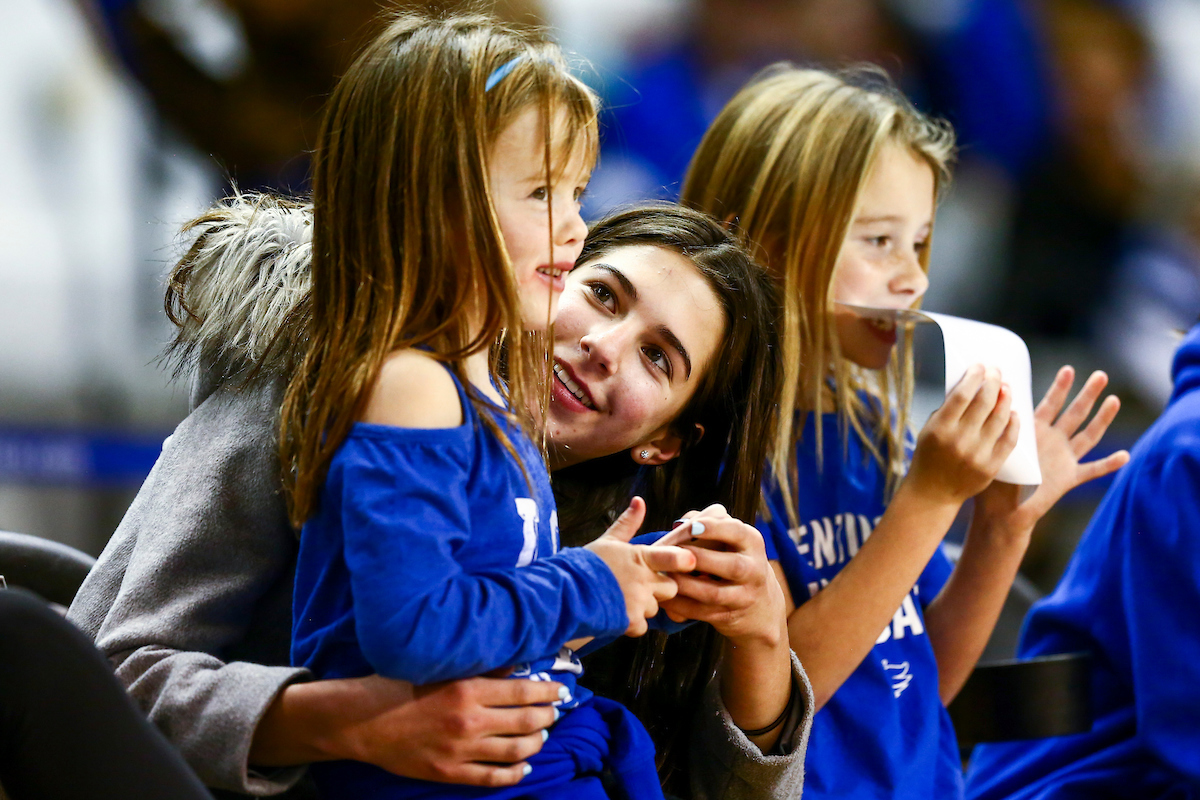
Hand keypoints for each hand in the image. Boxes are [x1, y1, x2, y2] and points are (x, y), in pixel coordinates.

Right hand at [259, 674, 562, 786]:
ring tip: (542, 735)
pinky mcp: (449, 772)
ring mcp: (460, 750)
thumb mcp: (439, 667)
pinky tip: (523, 767)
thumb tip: (515, 664)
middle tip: (555, 711)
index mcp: (468, 688)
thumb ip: (478, 667)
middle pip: (526, 721)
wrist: (361, 721)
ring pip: (515, 751)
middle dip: (547, 716)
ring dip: (536, 743)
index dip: (547, 691)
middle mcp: (469, 721)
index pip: (523, 690)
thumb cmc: (398, 685)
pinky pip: (492, 778)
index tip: (560, 690)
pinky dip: (514, 774)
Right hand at [584, 496, 695, 635]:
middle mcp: (643, 580)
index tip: (689, 562)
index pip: (674, 558)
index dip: (684, 561)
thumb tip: (640, 500)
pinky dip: (632, 624)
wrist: (565, 591)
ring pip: (655, 608)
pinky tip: (617, 614)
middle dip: (659, 589)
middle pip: (671, 588)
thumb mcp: (608, 540)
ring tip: (622, 599)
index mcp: (641, 557)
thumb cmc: (587, 564)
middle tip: (640, 585)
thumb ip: (628, 523)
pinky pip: (642, 626)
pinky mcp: (630, 622)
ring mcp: (638, 602)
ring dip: (644, 606)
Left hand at [660, 513, 785, 648]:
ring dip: (685, 584)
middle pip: (732, 566)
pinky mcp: (727, 616)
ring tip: (663, 574)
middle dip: (699, 559)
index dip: (715, 529)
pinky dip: (679, 605)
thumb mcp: (731, 539)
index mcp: (753, 543)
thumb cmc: (733, 558)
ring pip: (714, 593)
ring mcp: (743, 597)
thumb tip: (681, 523)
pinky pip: (701, 612)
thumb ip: (708, 523)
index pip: (738, 532)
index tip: (692, 527)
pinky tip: (663, 596)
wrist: (759, 605)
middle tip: (671, 553)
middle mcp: (754, 570)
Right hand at [907, 365, 1019, 505]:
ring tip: (1006, 388)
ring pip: (1000, 418)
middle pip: (984, 402)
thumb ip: (948, 410)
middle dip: (993, 382)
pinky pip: (1009, 439)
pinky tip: (1013, 412)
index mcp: (940, 429)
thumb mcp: (929, 429)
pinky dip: (1013, 423)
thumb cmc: (929, 456)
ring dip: (1005, 399)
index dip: (974, 377)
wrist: (933, 492)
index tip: (979, 366)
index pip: (962, 395)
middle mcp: (960, 440)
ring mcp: (978, 455)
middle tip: (996, 372)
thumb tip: (971, 385)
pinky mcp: (991, 467)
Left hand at [974, 366, 1129, 532]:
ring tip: (1114, 400)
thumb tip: (988, 403)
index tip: (1068, 369)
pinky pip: (1092, 470)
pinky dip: (1109, 464)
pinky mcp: (1069, 478)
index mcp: (1034, 431)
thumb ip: (998, 429)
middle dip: (1087, 394)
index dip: (1059, 388)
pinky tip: (1125, 456)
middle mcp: (1052, 440)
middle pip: (1075, 413)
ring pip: (1088, 435)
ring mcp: (1063, 458)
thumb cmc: (993, 478)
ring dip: (1102, 419)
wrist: (1001, 510)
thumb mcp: (995, 448)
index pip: (1050, 404)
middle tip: (1101, 374)